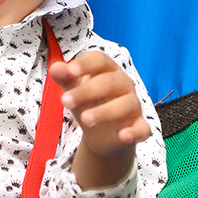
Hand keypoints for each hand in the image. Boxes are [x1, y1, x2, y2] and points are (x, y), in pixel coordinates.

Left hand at [49, 52, 150, 189]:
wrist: (102, 134)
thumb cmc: (89, 103)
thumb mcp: (74, 90)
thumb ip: (65, 78)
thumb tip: (55, 68)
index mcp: (108, 70)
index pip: (100, 60)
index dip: (86, 64)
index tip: (70, 72)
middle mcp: (124, 85)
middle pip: (109, 83)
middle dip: (87, 91)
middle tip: (65, 101)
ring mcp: (134, 106)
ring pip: (125, 105)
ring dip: (105, 112)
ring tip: (85, 119)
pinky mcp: (140, 126)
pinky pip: (142, 129)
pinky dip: (134, 133)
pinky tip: (123, 136)